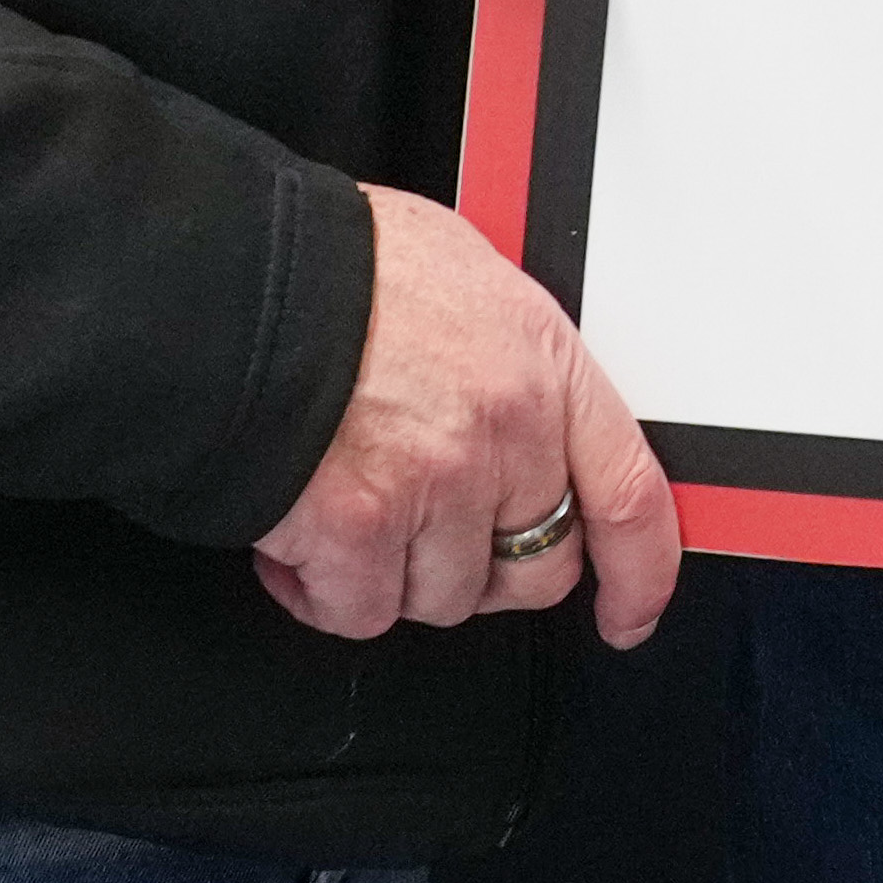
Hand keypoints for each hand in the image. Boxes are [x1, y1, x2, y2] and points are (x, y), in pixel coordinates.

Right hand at [259, 184, 681, 650]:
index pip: (627, 492)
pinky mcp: (361, 528)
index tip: (631, 609)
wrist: (242, 281)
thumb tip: (513, 406)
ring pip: (444, 595)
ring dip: (394, 574)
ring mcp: (439, 484)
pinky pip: (360, 610)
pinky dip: (324, 592)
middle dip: (485, 571)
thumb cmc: (337, 271)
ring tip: (348, 510)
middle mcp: (506, 430)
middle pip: (536, 566)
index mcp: (543, 365)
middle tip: (429, 538)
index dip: (640, 571)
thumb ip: (506, 364)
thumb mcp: (465, 284)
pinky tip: (301, 542)